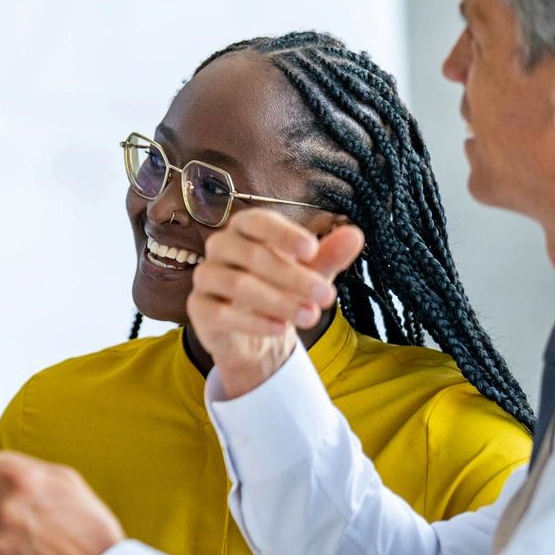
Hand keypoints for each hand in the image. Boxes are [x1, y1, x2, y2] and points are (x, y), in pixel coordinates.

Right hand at [188, 209, 364, 397]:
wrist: (255, 333)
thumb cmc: (281, 289)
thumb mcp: (310, 272)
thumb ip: (329, 254)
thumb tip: (355, 234)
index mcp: (244, 229)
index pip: (257, 221)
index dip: (283, 233)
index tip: (312, 250)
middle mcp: (220, 247)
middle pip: (252, 255)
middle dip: (294, 277)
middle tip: (327, 297)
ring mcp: (205, 277)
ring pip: (238, 285)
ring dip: (278, 302)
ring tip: (310, 317)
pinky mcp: (199, 308)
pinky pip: (222, 312)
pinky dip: (254, 322)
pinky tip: (280, 329)